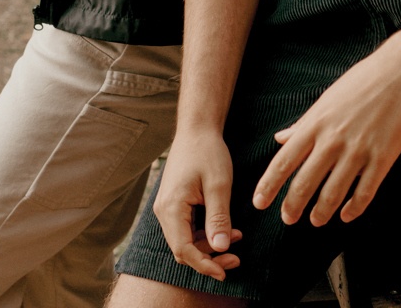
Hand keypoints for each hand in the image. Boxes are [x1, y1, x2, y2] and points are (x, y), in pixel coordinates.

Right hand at [153, 128, 241, 279]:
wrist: (197, 129)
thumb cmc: (208, 151)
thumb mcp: (219, 184)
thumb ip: (218, 217)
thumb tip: (220, 247)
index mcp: (171, 207)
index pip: (184, 249)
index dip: (204, 265)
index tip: (225, 271)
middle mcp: (163, 211)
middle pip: (183, 249)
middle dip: (209, 257)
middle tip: (236, 256)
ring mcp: (167, 207)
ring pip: (185, 240)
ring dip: (209, 245)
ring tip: (236, 238)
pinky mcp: (174, 204)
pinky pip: (186, 228)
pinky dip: (204, 234)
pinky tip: (225, 228)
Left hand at [252, 35, 400, 227]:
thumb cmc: (363, 81)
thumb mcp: (327, 99)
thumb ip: (303, 123)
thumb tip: (280, 137)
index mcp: (316, 123)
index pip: (284, 161)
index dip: (269, 186)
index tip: (259, 202)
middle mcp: (333, 140)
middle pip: (304, 183)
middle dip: (292, 206)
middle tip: (288, 219)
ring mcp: (358, 150)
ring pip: (332, 194)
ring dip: (321, 213)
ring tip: (316, 220)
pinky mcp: (382, 158)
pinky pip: (364, 193)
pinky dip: (353, 209)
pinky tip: (347, 215)